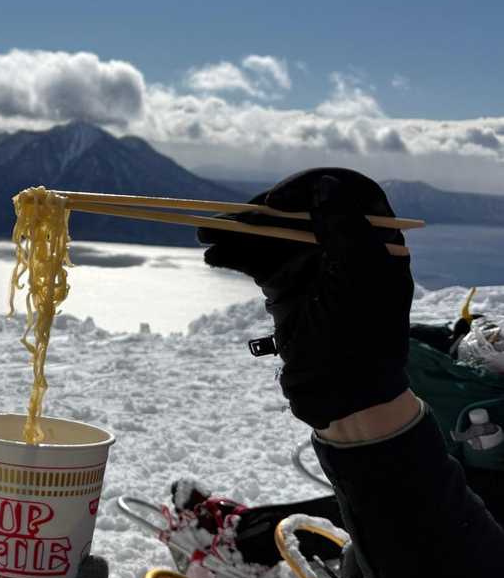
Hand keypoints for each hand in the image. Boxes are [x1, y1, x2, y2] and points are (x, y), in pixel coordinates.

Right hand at [198, 167, 413, 428]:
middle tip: (227, 218)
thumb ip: (344, 227)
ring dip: (238, 234)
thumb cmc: (358, 337)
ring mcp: (311, 267)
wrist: (340, 393)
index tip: (276, 202)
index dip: (307, 188)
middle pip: (297, 211)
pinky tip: (214, 256)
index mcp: (372, 241)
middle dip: (260, 214)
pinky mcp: (286, 286)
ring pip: (272, 236)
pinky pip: (257, 261)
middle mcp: (342, 248)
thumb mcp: (356, 277)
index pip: (341, 191)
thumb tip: (325, 185)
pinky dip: (235, 255)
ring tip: (205, 234)